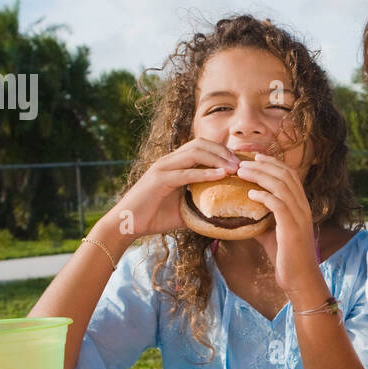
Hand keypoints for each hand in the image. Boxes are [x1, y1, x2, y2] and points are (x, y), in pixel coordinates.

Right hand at [105, 138, 239, 239]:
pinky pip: (186, 173)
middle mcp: (169, 161)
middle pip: (200, 144)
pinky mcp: (159, 180)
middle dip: (223, 151)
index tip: (239, 162)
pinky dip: (205, 173)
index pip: (201, 147)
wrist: (127, 224)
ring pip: (194, 153)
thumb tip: (225, 213)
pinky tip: (221, 176)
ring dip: (217, 159)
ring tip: (234, 168)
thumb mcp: (184, 209)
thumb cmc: (155, 217)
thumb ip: (201, 205)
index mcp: (174, 163)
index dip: (222, 151)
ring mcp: (163, 168)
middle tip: (240, 164)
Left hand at [234, 155, 321, 296]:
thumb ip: (261, 221)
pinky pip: (278, 205)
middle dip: (263, 164)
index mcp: (301, 205)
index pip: (290, 175)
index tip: (254, 157)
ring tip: (241, 172)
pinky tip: (250, 194)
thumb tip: (241, 215)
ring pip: (281, 186)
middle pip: (285, 175)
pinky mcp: (292, 228)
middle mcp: (303, 207)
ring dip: (260, 176)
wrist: (300, 279)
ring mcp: (299, 216)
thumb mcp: (272, 234)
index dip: (272, 163)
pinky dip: (264, 196)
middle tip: (243, 161)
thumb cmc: (286, 258)